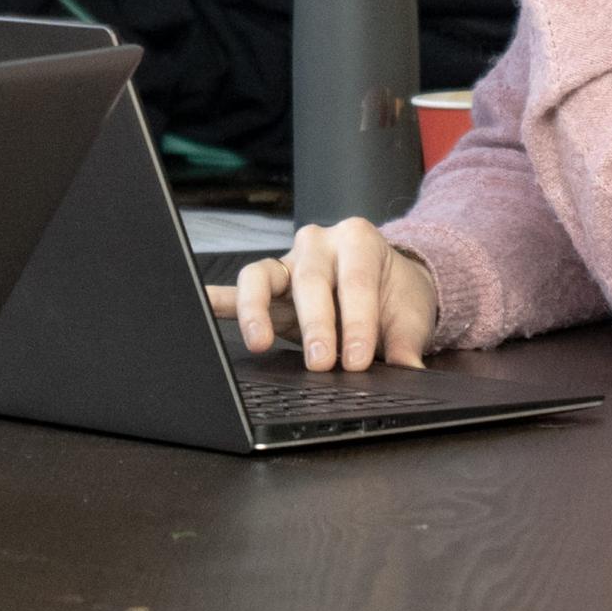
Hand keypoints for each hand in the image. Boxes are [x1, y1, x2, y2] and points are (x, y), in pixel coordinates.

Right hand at [202, 218, 438, 370]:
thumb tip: (407, 370)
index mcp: (359, 240)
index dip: (356, 321)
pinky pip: (237, 291)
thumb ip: (408, 343)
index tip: (357, 360)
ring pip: (262, 276)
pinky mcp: (269, 287)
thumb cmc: (396, 295)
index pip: (355, 280)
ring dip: (257, 309)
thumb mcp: (411, 316)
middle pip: (310, 279)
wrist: (388, 286)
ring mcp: (288, 263)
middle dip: (316, 324)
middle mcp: (319, 244)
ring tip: (259, 342)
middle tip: (322, 363)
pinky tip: (200, 308)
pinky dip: (217, 300)